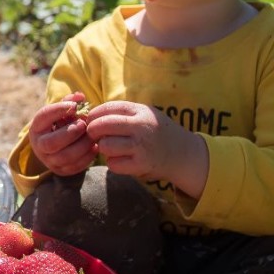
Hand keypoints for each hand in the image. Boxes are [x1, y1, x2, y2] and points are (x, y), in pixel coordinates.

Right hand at [29, 91, 97, 175]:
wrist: (55, 145)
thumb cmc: (60, 124)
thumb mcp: (61, 112)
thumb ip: (69, 101)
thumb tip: (80, 96)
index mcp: (36, 128)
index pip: (43, 117)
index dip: (58, 110)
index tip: (74, 105)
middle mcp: (39, 146)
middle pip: (52, 142)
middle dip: (71, 132)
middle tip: (84, 124)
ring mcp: (49, 160)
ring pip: (65, 156)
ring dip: (82, 145)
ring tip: (92, 136)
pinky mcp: (61, 170)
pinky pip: (75, 167)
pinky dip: (88, 156)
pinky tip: (94, 146)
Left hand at [85, 101, 207, 197]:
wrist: (184, 154)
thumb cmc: (156, 132)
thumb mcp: (143, 114)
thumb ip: (121, 113)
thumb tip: (89, 115)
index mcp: (140, 111)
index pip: (106, 108)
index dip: (93, 115)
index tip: (90, 121)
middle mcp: (141, 127)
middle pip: (101, 126)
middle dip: (92, 131)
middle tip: (95, 135)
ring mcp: (141, 147)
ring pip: (105, 146)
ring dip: (103, 148)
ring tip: (111, 147)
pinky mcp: (141, 165)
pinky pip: (113, 164)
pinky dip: (113, 163)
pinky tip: (120, 159)